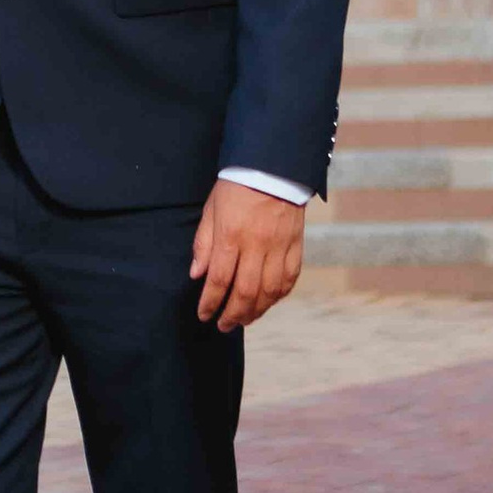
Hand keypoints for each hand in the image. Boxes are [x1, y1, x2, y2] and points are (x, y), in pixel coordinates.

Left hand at [191, 178, 304, 331]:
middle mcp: (257, 244)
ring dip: (256, 311)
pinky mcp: (296, 245)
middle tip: (223, 325)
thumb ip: (204, 243)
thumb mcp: (211, 210)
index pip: (219, 279)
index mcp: (231, 235)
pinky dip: (278, 296)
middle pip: (246, 291)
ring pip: (270, 291)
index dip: (210, 302)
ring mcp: (279, 246)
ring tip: (244, 319)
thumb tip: (197, 274)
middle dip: (233, 314)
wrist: (273, 167)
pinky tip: (268, 302)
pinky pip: (289, 278)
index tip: (203, 315)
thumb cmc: (236, 187)